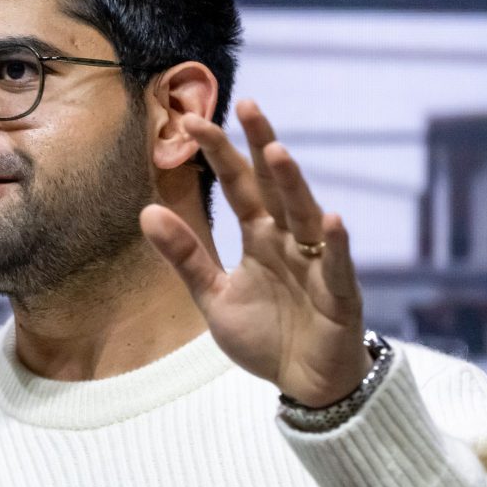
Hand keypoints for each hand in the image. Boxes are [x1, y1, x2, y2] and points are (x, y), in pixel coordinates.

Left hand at [139, 100, 368, 406]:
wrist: (306, 383)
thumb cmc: (265, 335)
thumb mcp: (213, 296)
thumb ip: (185, 256)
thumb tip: (146, 211)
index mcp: (259, 237)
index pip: (238, 186)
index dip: (220, 153)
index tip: (193, 120)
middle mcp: (289, 240)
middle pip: (274, 186)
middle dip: (261, 145)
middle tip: (246, 104)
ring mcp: (317, 263)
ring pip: (305, 215)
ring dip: (292, 185)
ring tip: (276, 152)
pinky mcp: (340, 294)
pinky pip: (337, 266)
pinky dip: (334, 245)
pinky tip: (331, 220)